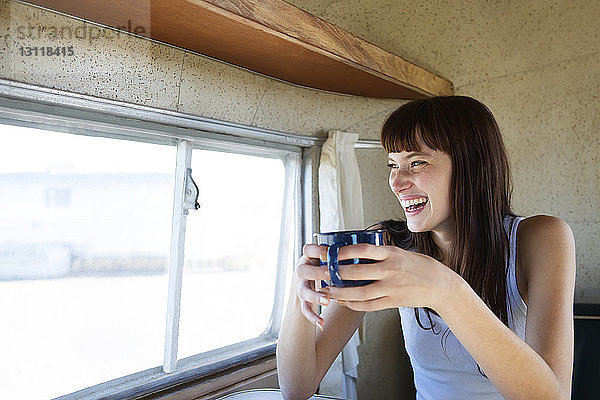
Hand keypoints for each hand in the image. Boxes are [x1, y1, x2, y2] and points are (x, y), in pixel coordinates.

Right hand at [292, 244, 332, 328]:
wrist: (307, 283)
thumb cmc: (323, 268)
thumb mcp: (327, 258)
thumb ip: (340, 255)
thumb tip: (367, 247)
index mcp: (308, 258)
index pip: (308, 250)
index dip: (317, 250)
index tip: (328, 252)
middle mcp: (302, 271)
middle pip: (303, 270)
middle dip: (317, 272)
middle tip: (329, 274)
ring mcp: (300, 287)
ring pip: (304, 292)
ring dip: (315, 296)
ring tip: (326, 300)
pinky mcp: (302, 301)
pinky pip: (306, 310)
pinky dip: (313, 317)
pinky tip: (321, 323)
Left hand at [322, 243, 457, 312]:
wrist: (441, 285)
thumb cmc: (419, 266)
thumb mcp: (401, 252)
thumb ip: (382, 252)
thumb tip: (358, 248)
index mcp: (392, 253)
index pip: (363, 249)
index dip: (344, 251)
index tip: (330, 252)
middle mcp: (391, 269)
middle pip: (357, 272)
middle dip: (336, 273)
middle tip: (322, 273)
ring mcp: (392, 287)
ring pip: (360, 292)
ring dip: (341, 292)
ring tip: (328, 291)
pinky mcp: (394, 301)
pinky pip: (369, 305)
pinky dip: (355, 304)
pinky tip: (345, 302)